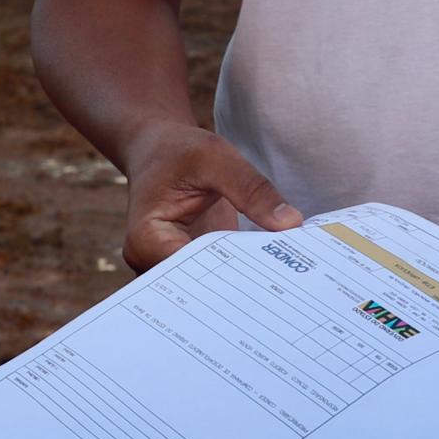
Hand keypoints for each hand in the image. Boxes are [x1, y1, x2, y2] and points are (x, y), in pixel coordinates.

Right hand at [118, 121, 300, 271]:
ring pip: (207, 289)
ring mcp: (170, 265)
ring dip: (242, 284)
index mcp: (147, 237)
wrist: (160, 149)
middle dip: (237, 289)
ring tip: (282, 284)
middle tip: (285, 288)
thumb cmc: (179, 151)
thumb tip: (290, 223)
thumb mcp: (216, 158)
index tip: (266, 280)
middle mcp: (152, 260)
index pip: (186, 273)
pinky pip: (215, 278)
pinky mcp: (191, 264)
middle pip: (196, 289)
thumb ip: (251, 190)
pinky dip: (241, 275)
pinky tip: (273, 272)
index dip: (226, 279)